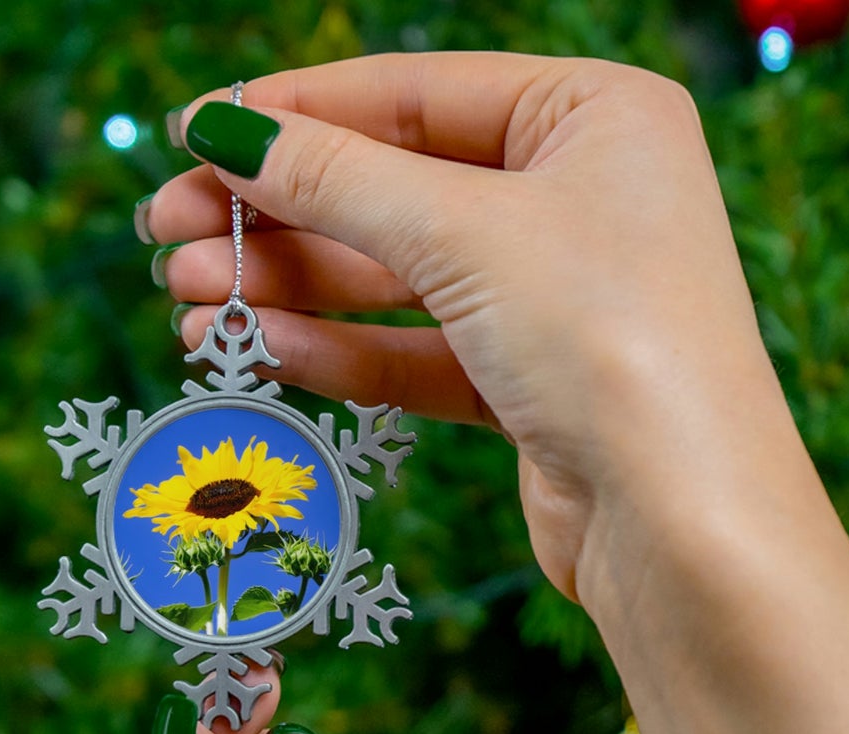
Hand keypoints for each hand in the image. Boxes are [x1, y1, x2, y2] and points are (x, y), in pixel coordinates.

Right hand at [146, 53, 798, 604]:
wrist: (682, 525)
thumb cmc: (607, 340)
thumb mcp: (463, 233)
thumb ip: (337, 179)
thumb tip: (224, 130)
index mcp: (594, 115)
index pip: (414, 93)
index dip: (295, 113)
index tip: (190, 133)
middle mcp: (580, 198)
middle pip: (396, 189)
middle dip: (278, 215)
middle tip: (166, 236)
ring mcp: (557, 297)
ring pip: (399, 279)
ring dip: (293, 289)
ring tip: (189, 303)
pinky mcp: (534, 388)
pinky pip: (420, 353)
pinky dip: (344, 352)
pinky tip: (263, 350)